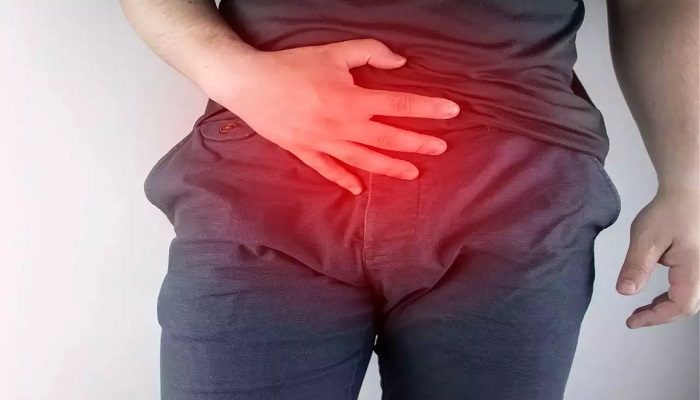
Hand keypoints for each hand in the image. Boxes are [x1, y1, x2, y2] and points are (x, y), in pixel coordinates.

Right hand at [202, 39, 459, 194]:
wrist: (249, 84)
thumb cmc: (293, 65)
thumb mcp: (335, 51)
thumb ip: (371, 53)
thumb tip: (400, 62)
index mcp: (352, 100)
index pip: (400, 104)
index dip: (428, 107)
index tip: (453, 111)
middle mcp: (343, 127)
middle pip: (389, 138)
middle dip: (418, 143)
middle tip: (440, 148)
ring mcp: (324, 144)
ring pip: (365, 160)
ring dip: (391, 168)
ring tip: (413, 173)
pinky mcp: (305, 152)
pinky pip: (329, 170)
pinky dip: (344, 180)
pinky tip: (358, 190)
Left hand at [616, 186, 699, 328]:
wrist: (686, 193)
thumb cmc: (668, 212)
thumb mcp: (646, 238)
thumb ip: (636, 265)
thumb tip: (625, 292)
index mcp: (693, 269)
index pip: (680, 305)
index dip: (656, 317)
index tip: (632, 321)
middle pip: (687, 306)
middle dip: (660, 316)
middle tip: (634, 318)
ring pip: (688, 299)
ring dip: (665, 308)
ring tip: (640, 312)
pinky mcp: (697, 265)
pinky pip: (687, 289)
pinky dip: (670, 297)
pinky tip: (654, 298)